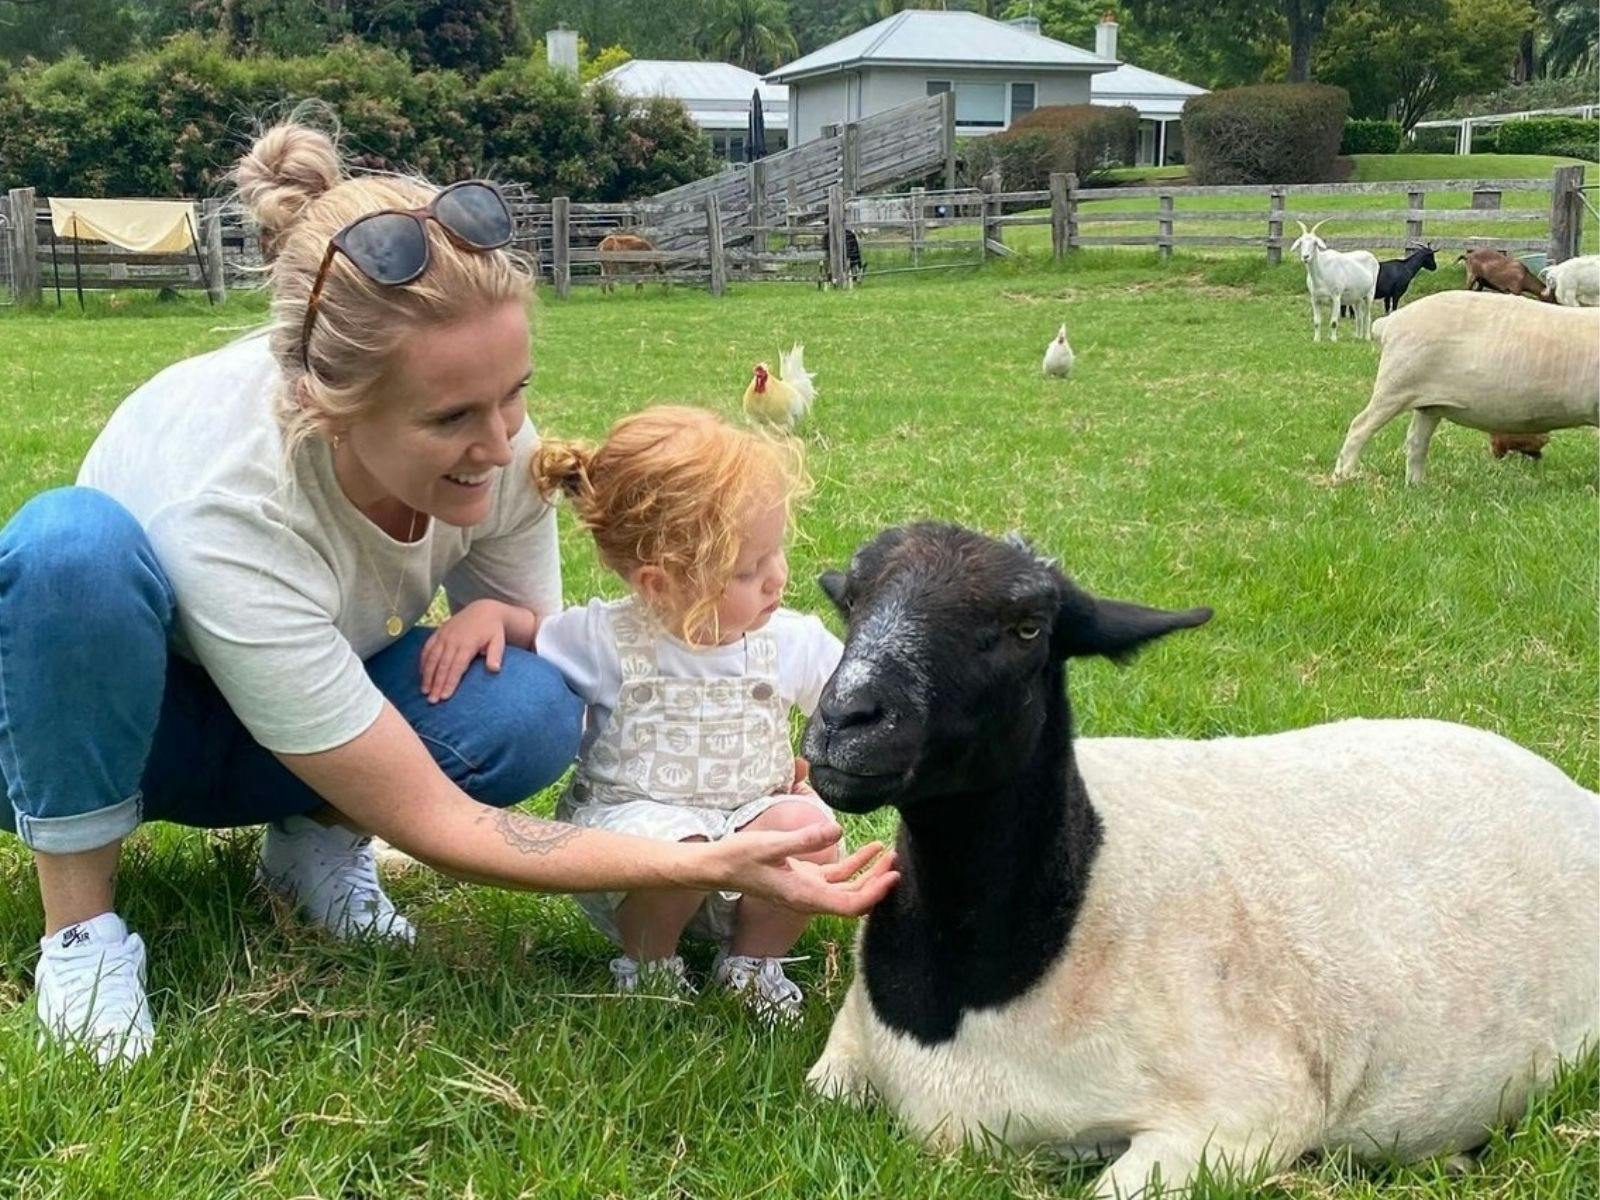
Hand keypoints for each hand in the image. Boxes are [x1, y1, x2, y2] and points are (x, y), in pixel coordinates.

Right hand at [420, 600, 507, 703]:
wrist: (483, 609)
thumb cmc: (493, 630)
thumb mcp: (499, 640)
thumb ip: (496, 654)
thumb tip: (494, 669)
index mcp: (467, 644)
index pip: (456, 667)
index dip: (449, 682)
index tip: (444, 697)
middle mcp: (452, 640)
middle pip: (442, 665)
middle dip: (435, 684)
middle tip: (431, 701)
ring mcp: (443, 635)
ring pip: (431, 658)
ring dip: (427, 675)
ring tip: (424, 691)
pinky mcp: (438, 632)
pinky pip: (427, 648)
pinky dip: (423, 661)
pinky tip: (421, 674)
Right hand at [699, 823, 898, 916]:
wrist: (715, 867)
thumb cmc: (739, 857)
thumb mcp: (770, 845)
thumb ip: (805, 839)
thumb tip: (838, 831)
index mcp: (804, 896)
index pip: (849, 906)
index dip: (874, 894)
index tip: (892, 876)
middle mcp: (809, 898)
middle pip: (854, 899)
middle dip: (877, 882)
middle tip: (897, 860)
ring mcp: (808, 889)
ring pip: (848, 888)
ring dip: (869, 874)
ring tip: (889, 854)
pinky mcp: (804, 879)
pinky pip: (836, 878)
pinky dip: (853, 866)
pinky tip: (869, 849)